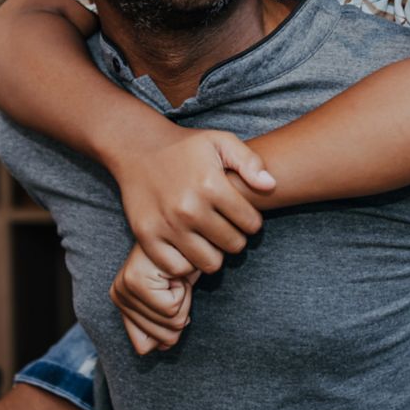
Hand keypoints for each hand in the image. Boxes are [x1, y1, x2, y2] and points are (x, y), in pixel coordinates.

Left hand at [110, 243, 200, 352]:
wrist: (189, 231)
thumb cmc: (182, 262)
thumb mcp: (172, 298)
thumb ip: (161, 326)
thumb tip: (163, 347)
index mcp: (120, 301)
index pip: (143, 347)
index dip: (168, 325)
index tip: (171, 296)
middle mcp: (117, 294)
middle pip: (159, 336)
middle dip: (179, 310)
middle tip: (176, 283)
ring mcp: (125, 286)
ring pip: (169, 321)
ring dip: (184, 299)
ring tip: (177, 275)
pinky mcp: (138, 279)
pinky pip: (172, 307)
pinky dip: (184, 291)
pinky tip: (177, 270)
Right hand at [112, 125, 272, 275]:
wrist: (139, 147)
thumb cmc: (186, 147)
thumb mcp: (221, 142)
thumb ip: (250, 161)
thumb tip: (271, 185)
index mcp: (211, 185)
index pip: (251, 223)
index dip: (252, 221)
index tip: (242, 215)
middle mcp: (189, 208)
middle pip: (233, 245)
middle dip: (236, 238)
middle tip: (227, 227)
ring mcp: (167, 224)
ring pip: (209, 263)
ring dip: (214, 253)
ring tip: (210, 238)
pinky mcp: (147, 236)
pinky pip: (178, 267)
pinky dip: (186, 262)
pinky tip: (189, 246)